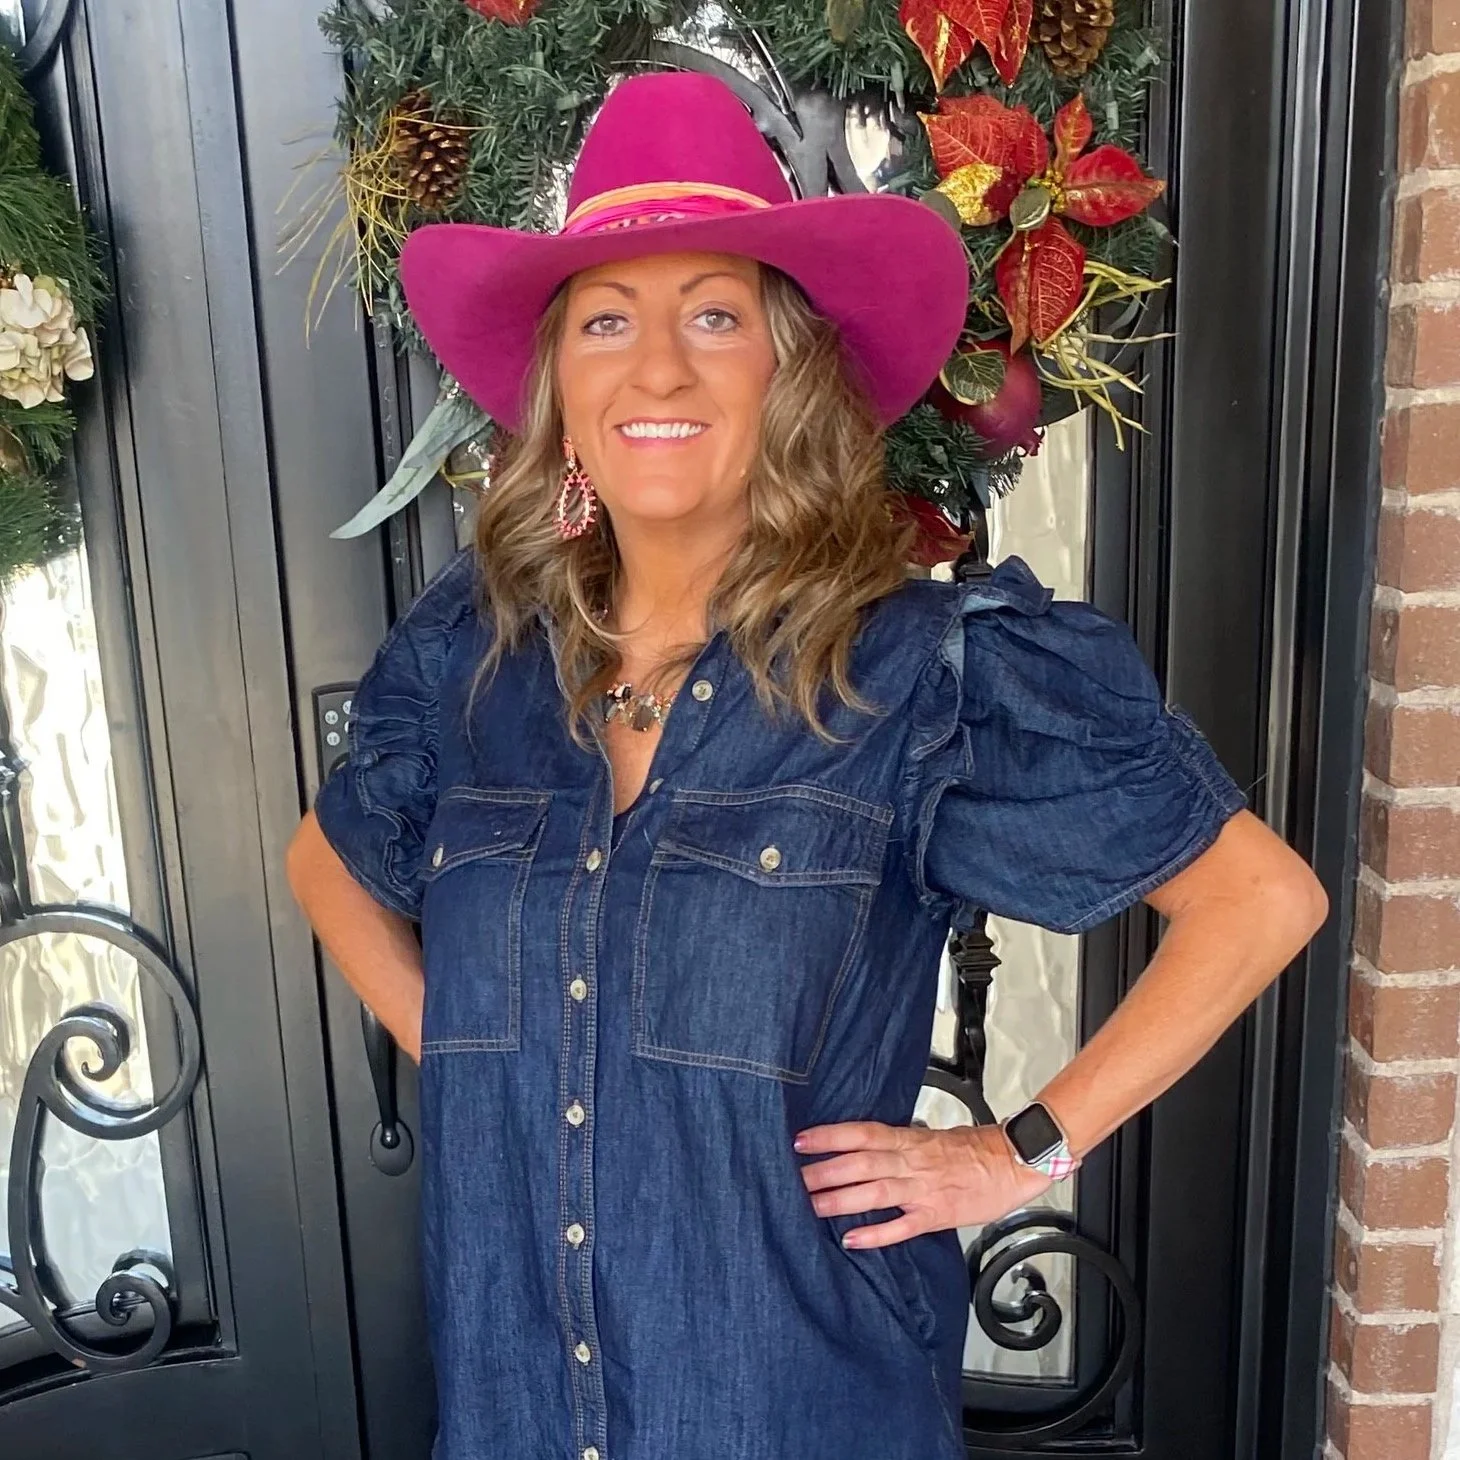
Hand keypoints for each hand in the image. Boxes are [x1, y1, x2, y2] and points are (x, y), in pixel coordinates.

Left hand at [793, 1120, 1053, 1248]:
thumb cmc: (975, 1148)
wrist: (1013, 1162)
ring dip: (841, 1199)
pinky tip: (852, 1240)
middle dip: (825, 1170)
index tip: (801, 1140)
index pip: (863, 1133)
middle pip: (861, 1162)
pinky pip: (902, 1227)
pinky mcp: (936, 1215)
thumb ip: (901, 1142)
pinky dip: (877, 1233)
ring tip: (812, 1205)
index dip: (831, 1136)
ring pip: (876, 1192)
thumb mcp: (933, 1135)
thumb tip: (870, 1144)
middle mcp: (912, 1162)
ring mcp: (923, 1190)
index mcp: (910, 1139)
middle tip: (794, 1177)